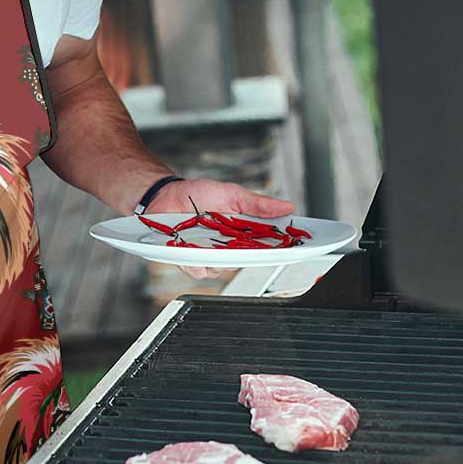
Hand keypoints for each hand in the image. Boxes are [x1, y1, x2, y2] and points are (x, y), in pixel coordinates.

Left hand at [148, 178, 295, 279]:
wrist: (165, 195)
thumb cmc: (197, 195)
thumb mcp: (231, 194)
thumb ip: (257, 204)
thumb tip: (287, 206)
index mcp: (242, 233)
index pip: (268, 245)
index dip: (283, 248)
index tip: (297, 246)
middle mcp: (228, 248)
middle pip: (248, 261)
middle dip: (252, 255)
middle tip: (253, 244)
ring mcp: (209, 256)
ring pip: (223, 268)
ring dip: (220, 257)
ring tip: (214, 241)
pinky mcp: (189, 261)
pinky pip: (199, 269)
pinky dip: (197, 261)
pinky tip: (194, 250)